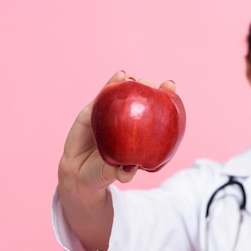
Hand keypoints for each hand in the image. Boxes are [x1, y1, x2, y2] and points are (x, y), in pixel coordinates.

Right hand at [57, 70, 177, 197]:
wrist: (78, 173)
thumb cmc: (104, 174)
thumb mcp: (115, 175)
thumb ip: (121, 173)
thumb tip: (128, 172)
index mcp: (142, 134)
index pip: (158, 115)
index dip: (166, 99)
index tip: (171, 85)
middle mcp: (129, 122)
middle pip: (142, 100)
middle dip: (148, 89)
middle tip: (149, 85)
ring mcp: (112, 114)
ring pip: (124, 94)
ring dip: (131, 83)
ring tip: (134, 78)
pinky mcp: (94, 110)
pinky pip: (104, 95)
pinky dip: (112, 83)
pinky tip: (120, 75)